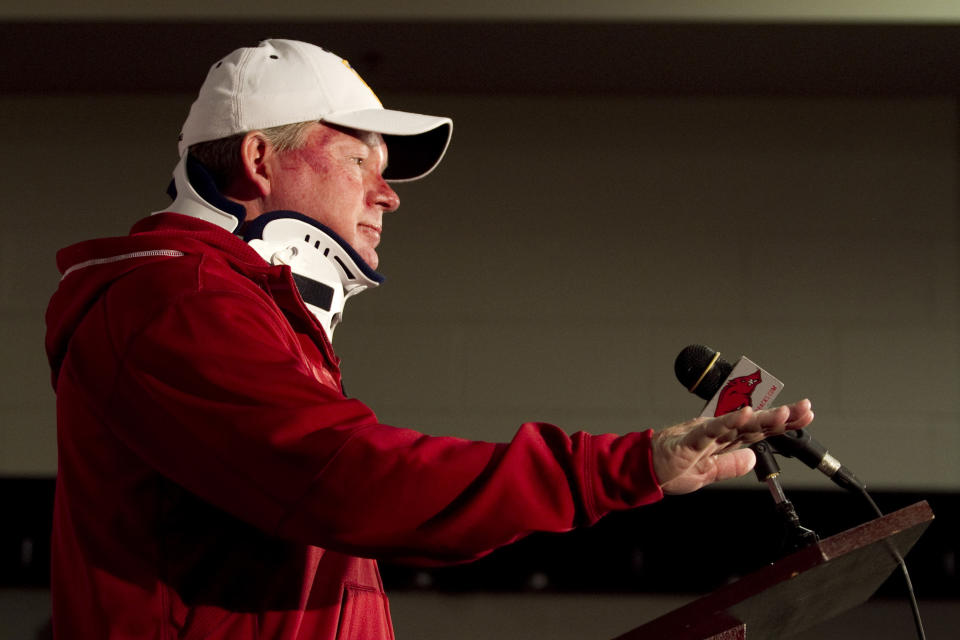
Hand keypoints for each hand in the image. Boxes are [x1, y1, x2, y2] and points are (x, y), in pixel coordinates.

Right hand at [651, 399, 813, 494]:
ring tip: (784, 413)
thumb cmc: (670, 469)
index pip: (757, 430)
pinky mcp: (691, 439)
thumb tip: (753, 459)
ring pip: (738, 423)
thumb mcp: (709, 474)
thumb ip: (731, 465)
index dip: (781, 424)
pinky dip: (729, 421)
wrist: (643, 470)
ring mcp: (705, 433)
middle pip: (754, 423)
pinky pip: (713, 429)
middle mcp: (718, 432)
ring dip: (761, 418)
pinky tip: (745, 414)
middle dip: (781, 417)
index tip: (804, 416)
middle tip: (805, 408)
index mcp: (723, 440)